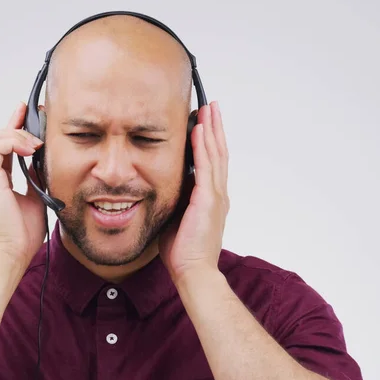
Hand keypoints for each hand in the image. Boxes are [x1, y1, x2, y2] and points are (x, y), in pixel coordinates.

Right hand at [0, 102, 46, 272]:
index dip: (13, 126)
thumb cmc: (21, 234)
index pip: (0, 145)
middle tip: (33, 120)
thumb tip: (44, 162)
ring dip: (13, 134)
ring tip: (34, 144)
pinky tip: (30, 150)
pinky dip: (12, 143)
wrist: (11, 255)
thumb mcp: (36, 198)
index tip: (26, 112)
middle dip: (12, 124)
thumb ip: (36, 179)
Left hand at [159, 101, 229, 281]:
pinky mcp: (209, 200)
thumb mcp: (176, 218)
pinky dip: (203, 146)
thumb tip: (161, 187)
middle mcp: (218, 194)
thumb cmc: (183, 251)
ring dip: (211, 130)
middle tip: (212, 107)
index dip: (210, 141)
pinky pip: (206, 166)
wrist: (193, 272)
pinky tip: (199, 130)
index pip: (212, 163)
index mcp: (211, 199)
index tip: (205, 123)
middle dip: (214, 128)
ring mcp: (216, 196)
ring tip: (208, 109)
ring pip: (215, 154)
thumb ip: (175, 201)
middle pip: (218, 152)